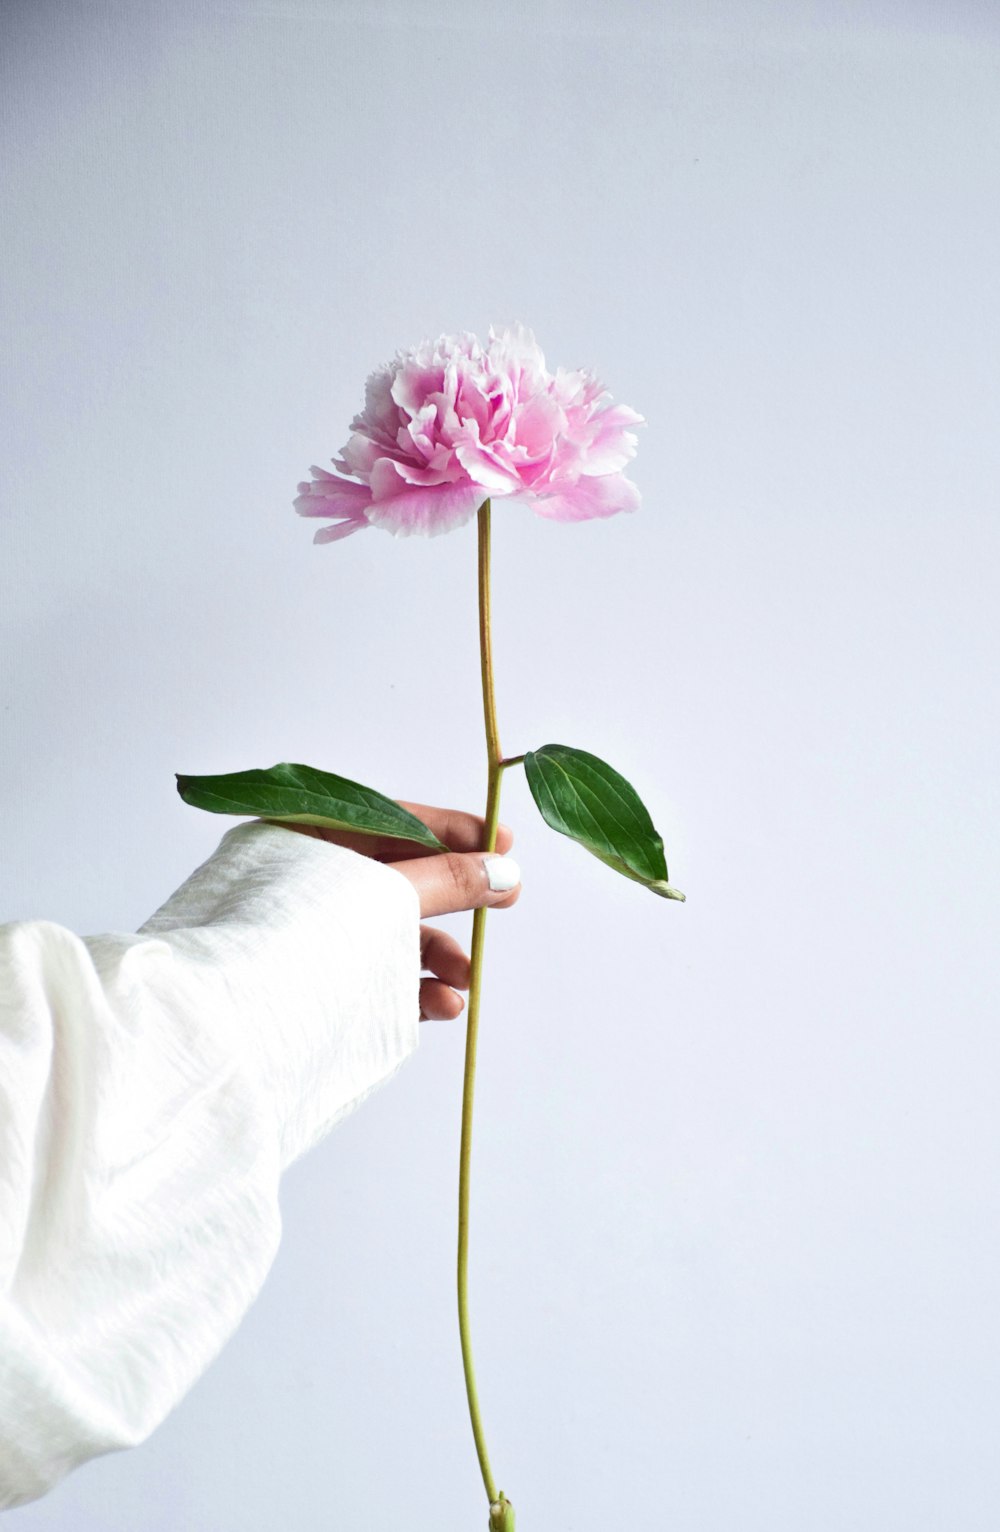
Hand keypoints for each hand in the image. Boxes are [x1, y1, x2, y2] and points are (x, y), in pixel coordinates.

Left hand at [277, 803, 520, 1021]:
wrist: (225, 1034)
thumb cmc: (292, 942)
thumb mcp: (382, 896)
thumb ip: (447, 881)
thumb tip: (506, 868)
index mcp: (298, 836)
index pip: (388, 820)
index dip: (451, 831)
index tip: (504, 842)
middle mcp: (299, 880)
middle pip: (395, 879)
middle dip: (454, 899)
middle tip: (508, 900)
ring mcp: (304, 935)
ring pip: (386, 933)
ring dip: (437, 954)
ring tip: (464, 978)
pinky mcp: (310, 986)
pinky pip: (370, 975)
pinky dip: (410, 987)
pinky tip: (443, 1003)